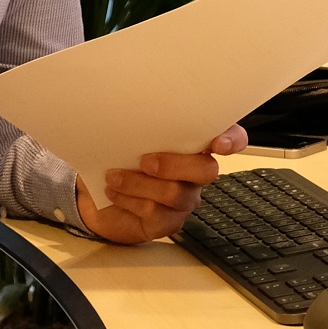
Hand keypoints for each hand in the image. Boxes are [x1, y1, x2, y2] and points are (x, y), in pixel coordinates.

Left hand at [76, 125, 248, 243]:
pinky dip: (129, 199)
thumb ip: (146, 123)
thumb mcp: (130, 135)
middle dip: (174, 164)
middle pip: (207, 171)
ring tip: (114, 176)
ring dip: (138, 182)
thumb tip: (136, 105)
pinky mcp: (166, 223)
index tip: (219, 143)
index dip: (233, 140)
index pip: (232, 139)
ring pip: (174, 193)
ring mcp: (183, 200)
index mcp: (194, 146)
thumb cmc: (118, 158)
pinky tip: (113, 190)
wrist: (94, 197)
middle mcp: (195, 174)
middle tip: (144, 160)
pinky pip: (155, 213)